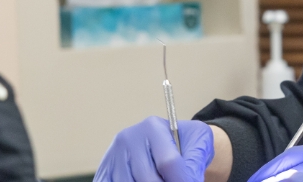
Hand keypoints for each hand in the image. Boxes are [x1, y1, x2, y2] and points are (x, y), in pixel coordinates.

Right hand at [95, 117, 214, 181]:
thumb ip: (195, 159)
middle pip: (148, 178)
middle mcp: (129, 138)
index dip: (181, 180)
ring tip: (162, 180)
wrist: (167, 140)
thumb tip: (189, 180)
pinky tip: (141, 181)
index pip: (168, 162)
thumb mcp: (197, 141)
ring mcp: (113, 156)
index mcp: (152, 126)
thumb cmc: (184, 142)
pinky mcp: (104, 171)